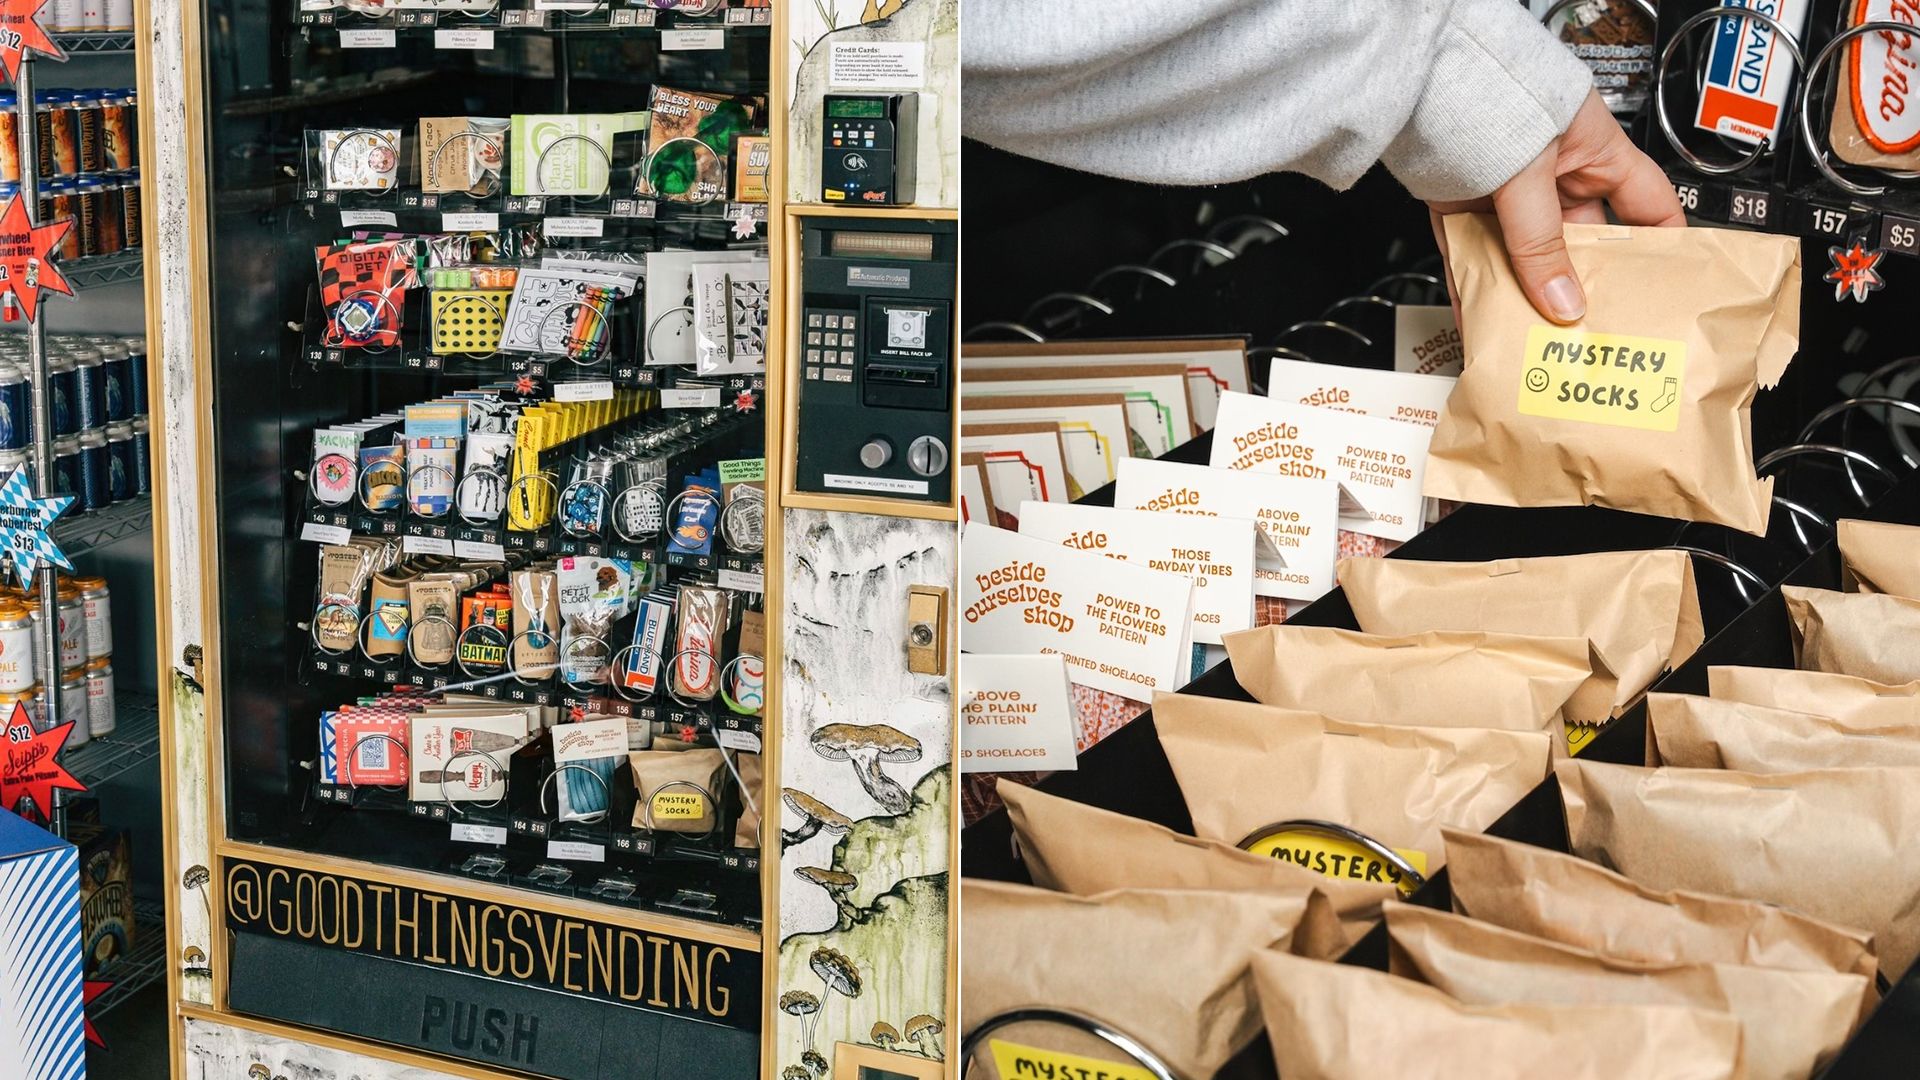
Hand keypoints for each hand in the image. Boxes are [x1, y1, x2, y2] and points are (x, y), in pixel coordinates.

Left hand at [1428, 89, 1683, 324]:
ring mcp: (1505, 190)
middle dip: (1578, 289)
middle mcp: (1553, 173)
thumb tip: (1562, 301)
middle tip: (1586, 334)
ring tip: (1531, 342)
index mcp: (1593, 150)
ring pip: (1521, 258)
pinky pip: (1471, 258)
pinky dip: (1473, 292)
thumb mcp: (1527, 171)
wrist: (1414, 74)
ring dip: (1522, 299)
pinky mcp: (1459, 205)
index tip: (1661, 292)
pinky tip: (1479, 325)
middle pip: (1575, 244)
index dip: (1659, 247)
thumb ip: (1540, 241)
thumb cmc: (1485, 87)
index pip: (1646, 205)